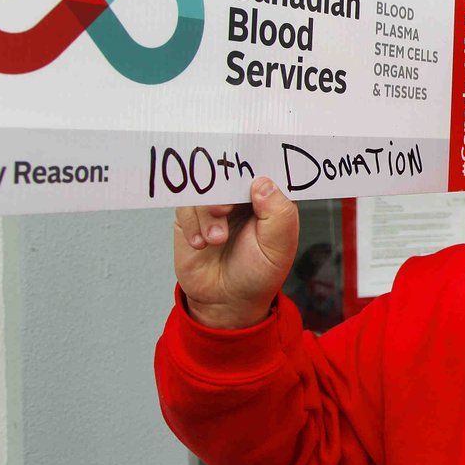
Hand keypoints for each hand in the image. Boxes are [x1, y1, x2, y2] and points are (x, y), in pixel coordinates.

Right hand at [173, 177, 299, 327]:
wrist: (225, 301)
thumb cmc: (257, 273)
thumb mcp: (279, 247)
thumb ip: (278, 213)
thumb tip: (263, 182)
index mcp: (270, 198)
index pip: (266, 168)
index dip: (258, 164)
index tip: (249, 175)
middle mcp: (242, 196)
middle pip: (231, 171)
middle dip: (225, 189)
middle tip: (224, 211)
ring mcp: (215, 204)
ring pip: (206, 187)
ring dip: (208, 213)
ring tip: (217, 240)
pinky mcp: (191, 216)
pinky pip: (185, 205)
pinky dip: (192, 224)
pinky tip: (202, 244)